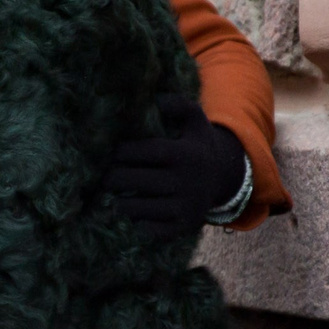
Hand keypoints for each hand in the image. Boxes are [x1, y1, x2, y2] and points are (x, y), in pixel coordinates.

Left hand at [106, 93, 250, 242]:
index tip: (108, 152)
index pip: (144, 152)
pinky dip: (139, 223)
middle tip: (103, 177)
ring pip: (140, 207)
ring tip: (112, 196)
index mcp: (184, 154)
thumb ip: (177, 104)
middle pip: (136, 181)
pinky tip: (133, 215)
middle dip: (114, 178)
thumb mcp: (195, 119)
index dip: (121, 152)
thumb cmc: (198, 144)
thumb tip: (155, 98)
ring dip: (121, 203)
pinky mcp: (184, 225)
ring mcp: (185, 206)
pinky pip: (153, 229)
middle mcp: (185, 181)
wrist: (225, 177)